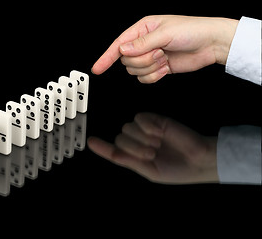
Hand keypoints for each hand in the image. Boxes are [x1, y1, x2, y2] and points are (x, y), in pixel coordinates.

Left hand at [87, 112, 217, 183]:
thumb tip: (109, 153)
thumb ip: (126, 160)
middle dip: (134, 147)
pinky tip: (158, 132)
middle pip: (121, 138)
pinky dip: (147, 126)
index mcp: (136, 157)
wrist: (199, 160)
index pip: (114, 150)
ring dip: (142, 138)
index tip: (91, 141)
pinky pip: (140, 118)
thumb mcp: (149, 171)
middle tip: (152, 153)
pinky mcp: (155, 120)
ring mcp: (146, 130)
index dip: (101, 146)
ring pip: (128, 128)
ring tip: (158, 144)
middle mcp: (138, 142)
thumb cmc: (176, 169)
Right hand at [92, 15, 237, 82]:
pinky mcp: (157, 68)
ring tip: (164, 58)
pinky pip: (145, 79)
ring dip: (150, 68)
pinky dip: (155, 76)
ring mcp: (150, 57)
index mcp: (142, 29)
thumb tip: (122, 50)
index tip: (97, 69)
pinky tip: (166, 68)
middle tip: (159, 53)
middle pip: (127, 60)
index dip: (106, 57)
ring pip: (135, 71)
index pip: (118, 45)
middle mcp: (144, 44)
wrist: (211, 44)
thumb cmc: (192, 31)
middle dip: (142, 60)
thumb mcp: (165, 33)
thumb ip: (142, 44)